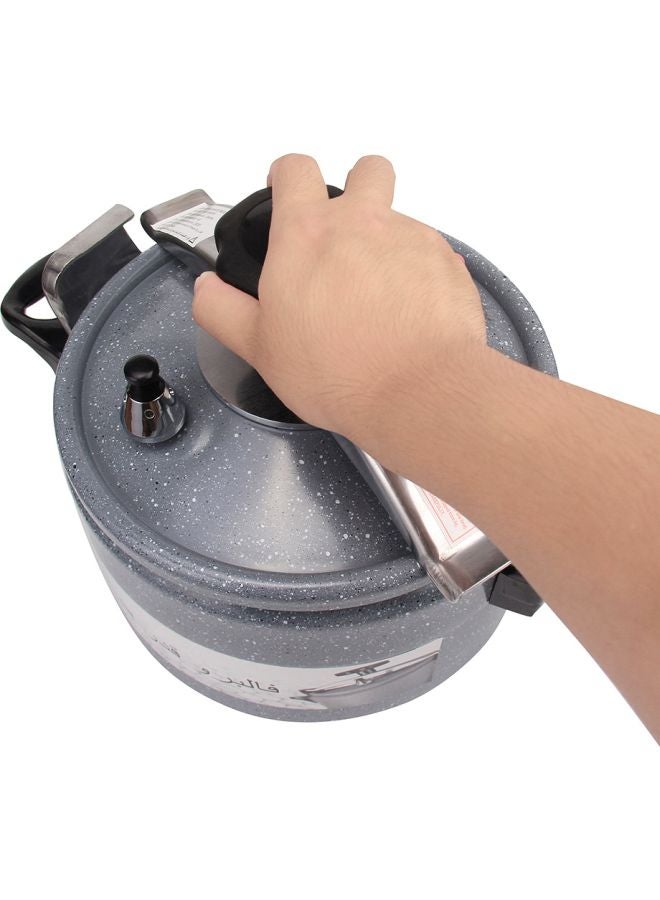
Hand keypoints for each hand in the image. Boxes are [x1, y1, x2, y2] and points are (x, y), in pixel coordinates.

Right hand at [193, 154, 485, 446]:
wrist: (417, 390)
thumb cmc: (340, 371)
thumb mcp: (259, 347)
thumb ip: (221, 310)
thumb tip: (206, 290)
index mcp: (307, 234)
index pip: (295, 169)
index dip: (287, 175)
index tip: (285, 190)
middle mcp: (362, 223)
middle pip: (366, 170)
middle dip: (357, 186)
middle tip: (347, 229)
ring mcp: (410, 238)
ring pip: (399, 218)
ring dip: (387, 240)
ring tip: (378, 290)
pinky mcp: (446, 263)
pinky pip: (430, 254)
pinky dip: (418, 274)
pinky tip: (407, 313)